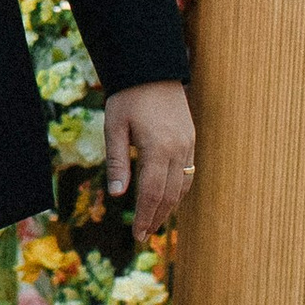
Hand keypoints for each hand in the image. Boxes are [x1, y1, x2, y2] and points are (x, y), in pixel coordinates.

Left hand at [106, 79, 196, 237]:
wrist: (152, 69)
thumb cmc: (128, 97)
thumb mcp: (114, 127)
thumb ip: (116, 161)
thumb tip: (116, 194)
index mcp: (158, 148)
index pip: (151, 192)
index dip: (144, 216)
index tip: (136, 235)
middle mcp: (178, 149)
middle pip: (169, 194)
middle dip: (156, 217)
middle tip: (143, 235)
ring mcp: (188, 144)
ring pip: (182, 186)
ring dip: (168, 207)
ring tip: (154, 222)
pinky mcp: (190, 139)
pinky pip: (188, 172)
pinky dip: (178, 190)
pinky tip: (168, 199)